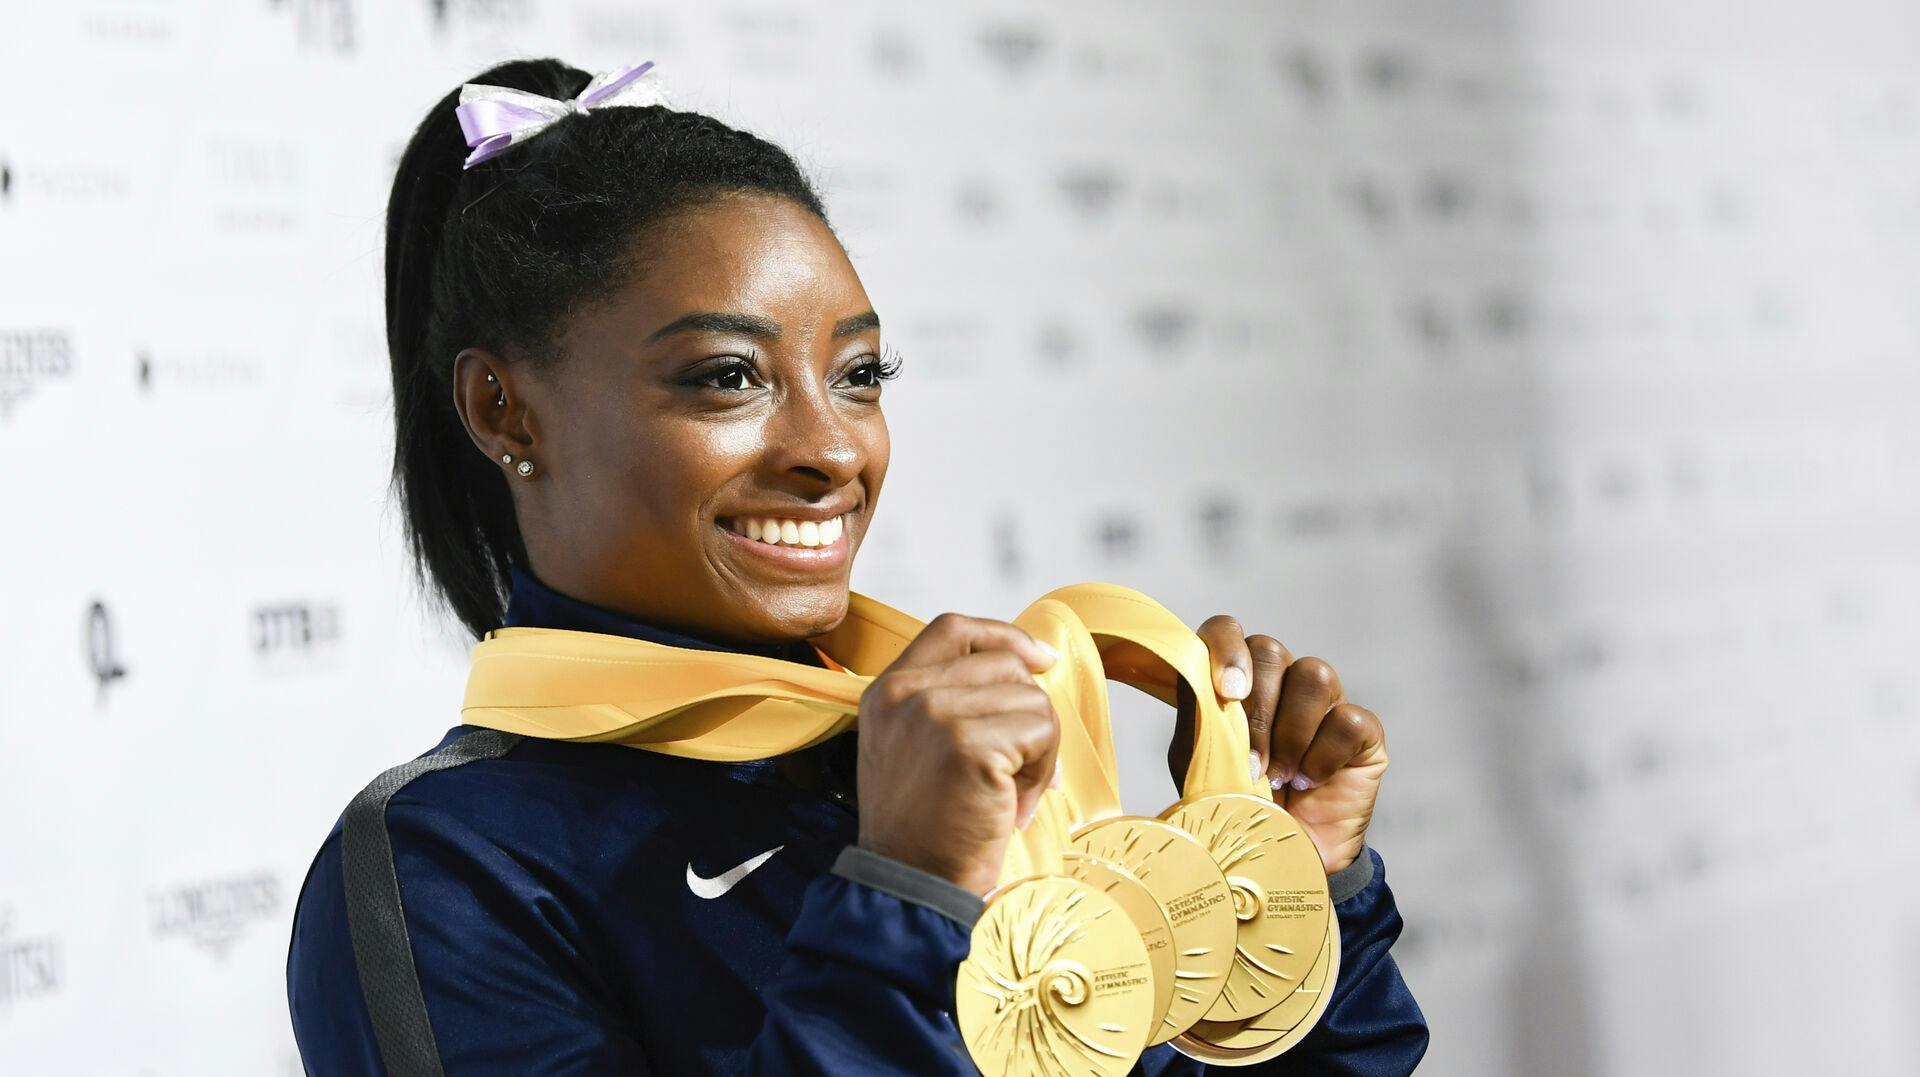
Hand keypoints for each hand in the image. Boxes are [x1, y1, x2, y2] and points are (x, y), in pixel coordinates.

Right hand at [854, 614, 1061, 895]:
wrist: (908, 885)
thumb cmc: (922, 827)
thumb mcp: (911, 747)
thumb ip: (948, 701)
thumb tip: (1030, 667)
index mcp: (888, 690)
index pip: (953, 628)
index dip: (1003, 636)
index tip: (1040, 659)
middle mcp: (907, 693)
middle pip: (1005, 665)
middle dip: (1027, 714)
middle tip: (1015, 771)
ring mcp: (935, 714)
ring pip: (1031, 698)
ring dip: (1037, 750)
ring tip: (1007, 794)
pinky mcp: (969, 744)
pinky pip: (1041, 729)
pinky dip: (1041, 771)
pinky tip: (1011, 807)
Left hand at [1167, 617, 1387, 874]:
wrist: (1281, 860)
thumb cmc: (1237, 805)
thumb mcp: (1202, 765)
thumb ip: (1198, 719)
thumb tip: (1199, 680)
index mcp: (1236, 680)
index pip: (1227, 631)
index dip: (1225, 649)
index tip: (1227, 693)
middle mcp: (1280, 682)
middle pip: (1270, 651)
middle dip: (1257, 711)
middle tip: (1252, 765)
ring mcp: (1324, 703)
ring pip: (1313, 675)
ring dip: (1290, 733)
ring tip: (1281, 776)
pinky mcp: (1362, 731)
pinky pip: (1347, 719)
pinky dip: (1324, 755)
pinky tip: (1312, 782)